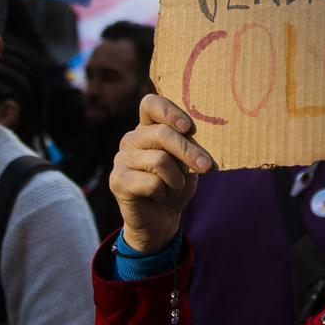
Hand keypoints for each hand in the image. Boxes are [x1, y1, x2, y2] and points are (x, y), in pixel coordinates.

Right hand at [110, 94, 214, 253]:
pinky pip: (151, 182)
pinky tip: (159, 196)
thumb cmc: (176, 186)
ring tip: (175, 188)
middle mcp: (131, 139)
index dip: (169, 112)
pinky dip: (163, 192)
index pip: (151, 104)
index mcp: (148, 128)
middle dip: (188, 151)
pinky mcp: (117, 181)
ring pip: (159, 160)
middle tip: (206, 166)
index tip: (189, 128)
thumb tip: (203, 137)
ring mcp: (121, 159)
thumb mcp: (187, 164)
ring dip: (177, 178)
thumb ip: (189, 147)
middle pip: (161, 133)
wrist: (160, 221)